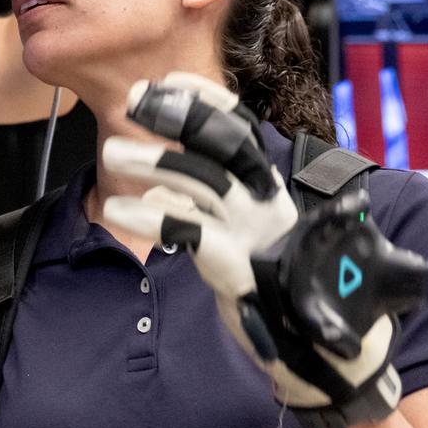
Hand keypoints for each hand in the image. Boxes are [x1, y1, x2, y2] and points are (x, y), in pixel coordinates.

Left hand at [101, 74, 419, 427]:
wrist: (318, 347)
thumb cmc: (274, 284)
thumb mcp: (242, 235)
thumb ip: (206, 208)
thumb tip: (156, 191)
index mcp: (269, 188)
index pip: (241, 129)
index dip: (205, 101)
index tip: (168, 80)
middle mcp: (266, 201)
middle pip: (220, 144)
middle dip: (176, 117)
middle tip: (132, 99)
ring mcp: (254, 233)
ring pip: (200, 182)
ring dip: (152, 162)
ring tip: (109, 153)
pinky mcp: (238, 268)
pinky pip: (188, 233)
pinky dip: (151, 218)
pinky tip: (118, 211)